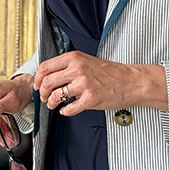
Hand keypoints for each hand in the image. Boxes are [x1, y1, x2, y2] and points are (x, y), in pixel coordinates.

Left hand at [34, 51, 167, 114]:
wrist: (131, 81)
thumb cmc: (110, 72)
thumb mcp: (87, 60)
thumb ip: (69, 65)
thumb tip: (49, 75)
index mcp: (74, 58)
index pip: (45, 67)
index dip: (37, 78)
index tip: (37, 85)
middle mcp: (77, 69)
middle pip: (47, 82)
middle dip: (42, 92)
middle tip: (44, 97)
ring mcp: (84, 84)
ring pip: (56, 95)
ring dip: (51, 103)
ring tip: (53, 105)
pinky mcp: (90, 99)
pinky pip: (69, 108)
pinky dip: (65, 111)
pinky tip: (66, 110)